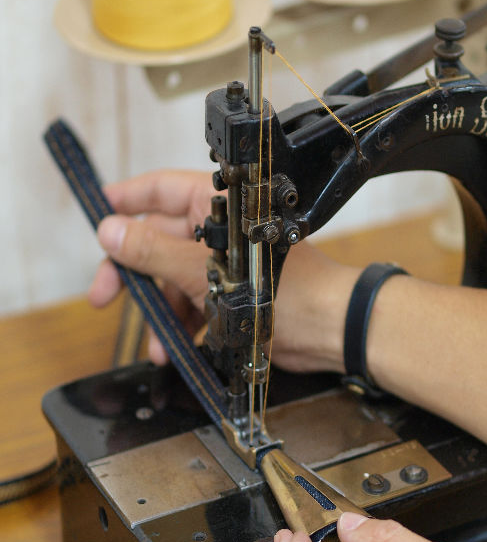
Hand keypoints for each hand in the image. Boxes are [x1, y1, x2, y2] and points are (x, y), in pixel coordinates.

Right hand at [89, 168, 486, 451]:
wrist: (333, 329)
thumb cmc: (292, 290)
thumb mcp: (208, 270)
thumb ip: (155, 252)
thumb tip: (111, 231)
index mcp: (221, 210)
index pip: (161, 191)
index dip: (127, 200)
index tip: (97, 213)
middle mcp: (223, 234)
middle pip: (160, 243)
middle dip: (131, 273)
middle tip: (104, 296)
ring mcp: (230, 266)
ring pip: (176, 282)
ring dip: (160, 313)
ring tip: (155, 344)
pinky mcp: (238, 298)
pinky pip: (198, 307)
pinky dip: (184, 328)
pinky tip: (176, 351)